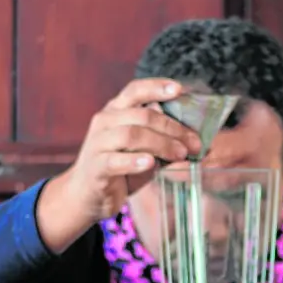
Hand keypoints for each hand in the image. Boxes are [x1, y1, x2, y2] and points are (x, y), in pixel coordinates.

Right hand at [37, 79, 200, 251]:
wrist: (87, 195)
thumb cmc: (120, 168)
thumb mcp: (143, 149)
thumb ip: (162, 140)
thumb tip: (195, 142)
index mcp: (116, 111)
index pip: (135, 90)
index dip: (157, 87)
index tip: (179, 89)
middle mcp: (105, 122)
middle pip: (142, 115)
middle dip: (172, 128)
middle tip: (194, 143)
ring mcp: (98, 143)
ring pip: (131, 135)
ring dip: (161, 144)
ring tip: (180, 154)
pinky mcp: (96, 167)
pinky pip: (116, 160)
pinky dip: (135, 161)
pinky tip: (150, 163)